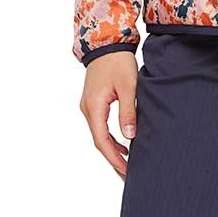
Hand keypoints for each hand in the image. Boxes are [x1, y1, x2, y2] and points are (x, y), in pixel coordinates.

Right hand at [79, 50, 139, 179]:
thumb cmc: (118, 61)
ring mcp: (89, 106)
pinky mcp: (93, 102)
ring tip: (127, 163)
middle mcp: (87, 109)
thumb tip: (130, 136)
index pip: (102, 141)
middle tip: (127, 174)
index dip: (114, 158)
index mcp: (94, 107)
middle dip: (113, 158)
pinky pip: (100, 125)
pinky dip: (110, 137)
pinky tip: (123, 143)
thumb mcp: (128, 85)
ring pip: (99, 134)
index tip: (126, 170)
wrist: (107, 42)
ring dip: (112, 149)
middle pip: (99, 141)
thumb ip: (128, 111)